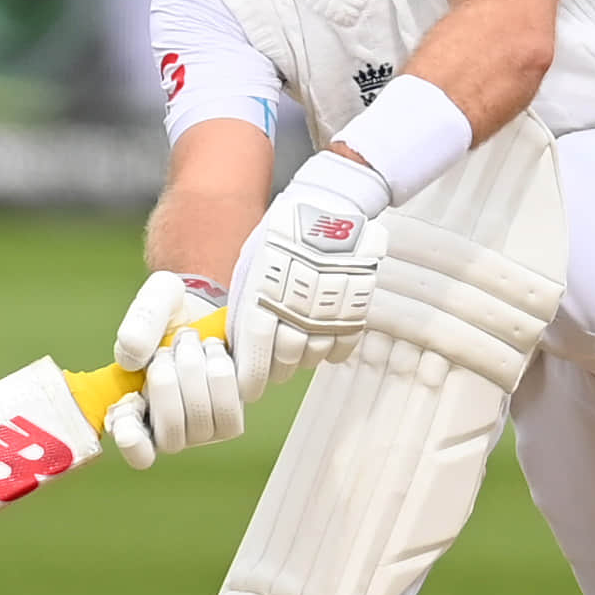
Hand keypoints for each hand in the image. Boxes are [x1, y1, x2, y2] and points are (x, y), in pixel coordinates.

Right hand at [108, 272, 242, 467]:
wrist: (219, 307)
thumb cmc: (179, 309)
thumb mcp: (158, 300)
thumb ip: (140, 323)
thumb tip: (130, 358)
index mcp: (135, 407)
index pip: (131, 445)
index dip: (130, 440)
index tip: (130, 415)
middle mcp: (168, 425)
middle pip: (170, 436)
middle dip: (168, 385)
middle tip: (172, 345)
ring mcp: (201, 427)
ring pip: (202, 427)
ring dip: (199, 378)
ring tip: (200, 344)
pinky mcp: (231, 416)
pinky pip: (230, 414)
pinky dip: (224, 379)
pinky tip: (219, 354)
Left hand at [227, 150, 391, 404]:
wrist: (329, 206)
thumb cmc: (283, 234)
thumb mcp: (252, 266)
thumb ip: (247, 308)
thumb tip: (239, 345)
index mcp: (263, 299)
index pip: (255, 358)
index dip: (250, 380)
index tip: (248, 388)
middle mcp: (296, 311)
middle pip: (284, 361)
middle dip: (274, 370)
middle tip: (271, 365)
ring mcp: (328, 313)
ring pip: (312, 357)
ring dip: (301, 358)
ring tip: (296, 342)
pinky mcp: (354, 311)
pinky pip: (341, 348)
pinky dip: (330, 350)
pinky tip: (321, 335)